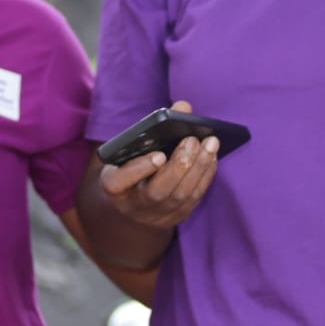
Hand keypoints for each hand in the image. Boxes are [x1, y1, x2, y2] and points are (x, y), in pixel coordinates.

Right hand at [98, 99, 220, 231]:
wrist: (132, 200)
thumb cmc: (131, 163)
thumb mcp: (131, 147)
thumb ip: (152, 127)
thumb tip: (184, 107)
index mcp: (112, 186)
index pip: (118, 182)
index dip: (139, 169)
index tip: (159, 155)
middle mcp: (131, 206)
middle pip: (156, 192)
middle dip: (179, 165)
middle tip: (193, 140)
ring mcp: (154, 216)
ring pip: (179, 197)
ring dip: (198, 168)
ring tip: (210, 143)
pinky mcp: (175, 218)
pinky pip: (193, 200)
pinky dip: (205, 176)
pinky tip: (212, 157)